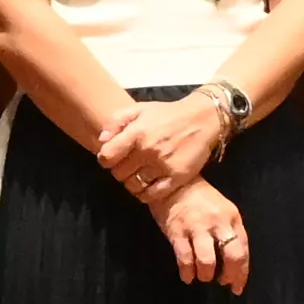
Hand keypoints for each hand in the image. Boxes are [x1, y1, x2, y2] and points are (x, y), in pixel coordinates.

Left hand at [92, 89, 235, 206]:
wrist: (202, 119)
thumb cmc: (168, 114)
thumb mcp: (140, 109)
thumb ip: (116, 121)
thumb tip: (101, 140)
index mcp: (137, 132)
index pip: (107, 156)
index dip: (106, 159)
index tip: (112, 158)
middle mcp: (149, 150)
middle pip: (119, 173)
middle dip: (119, 171)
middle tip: (127, 166)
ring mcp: (163, 165)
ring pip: (134, 186)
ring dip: (131, 183)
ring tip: (137, 176)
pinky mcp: (177, 177)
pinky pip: (152, 195)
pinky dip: (146, 194)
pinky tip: (147, 186)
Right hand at [157, 178, 251, 290]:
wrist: (173, 182)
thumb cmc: (200, 199)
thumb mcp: (222, 210)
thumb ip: (230, 232)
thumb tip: (234, 262)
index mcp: (232, 217)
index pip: (243, 248)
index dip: (242, 272)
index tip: (238, 287)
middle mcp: (218, 222)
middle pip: (232, 255)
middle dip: (229, 275)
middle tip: (222, 283)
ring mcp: (197, 227)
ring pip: (207, 260)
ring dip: (206, 274)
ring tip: (203, 276)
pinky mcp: (177, 232)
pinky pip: (184, 258)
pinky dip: (187, 272)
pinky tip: (187, 277)